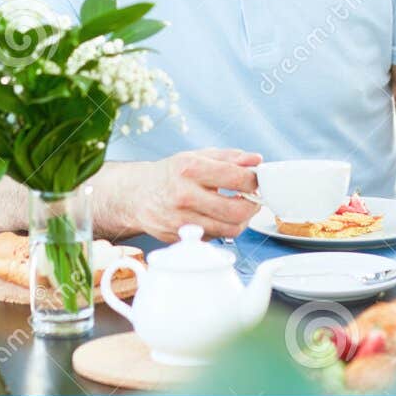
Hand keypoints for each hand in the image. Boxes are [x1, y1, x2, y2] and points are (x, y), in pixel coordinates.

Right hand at [131, 148, 262, 241]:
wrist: (138, 195)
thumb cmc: (171, 174)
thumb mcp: (198, 156)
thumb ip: (230, 157)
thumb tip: (257, 161)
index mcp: (190, 169)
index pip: (238, 178)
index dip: (254, 181)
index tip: (255, 180)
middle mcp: (184, 195)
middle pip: (237, 211)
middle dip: (252, 205)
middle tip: (252, 198)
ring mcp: (181, 220)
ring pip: (230, 230)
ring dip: (241, 220)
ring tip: (237, 208)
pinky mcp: (180, 238)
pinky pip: (214, 238)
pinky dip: (222, 229)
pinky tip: (217, 217)